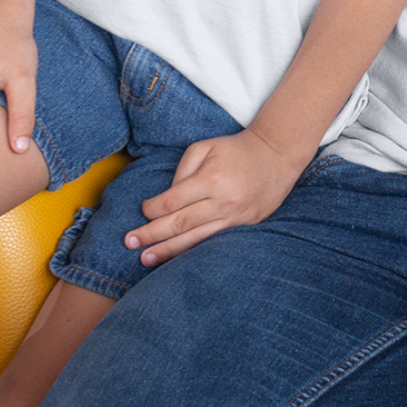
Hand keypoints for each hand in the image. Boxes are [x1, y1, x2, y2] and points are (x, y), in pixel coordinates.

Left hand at [125, 129, 302, 264]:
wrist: (276, 154)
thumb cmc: (236, 149)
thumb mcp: (205, 147)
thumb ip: (182, 171)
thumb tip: (166, 198)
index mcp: (211, 179)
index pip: (172, 201)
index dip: (152, 209)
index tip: (143, 210)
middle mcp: (222, 201)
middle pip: (179, 223)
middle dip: (151, 235)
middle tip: (130, 242)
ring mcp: (235, 217)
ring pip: (195, 239)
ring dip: (167, 250)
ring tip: (145, 259)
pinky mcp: (244, 226)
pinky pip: (214, 242)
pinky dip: (193, 251)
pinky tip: (177, 259)